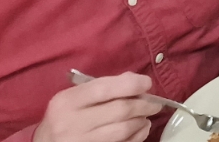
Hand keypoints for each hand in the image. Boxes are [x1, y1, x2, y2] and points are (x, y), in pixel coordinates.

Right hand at [33, 74, 161, 141]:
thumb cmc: (64, 117)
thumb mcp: (73, 99)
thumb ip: (102, 87)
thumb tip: (135, 81)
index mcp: (67, 102)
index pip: (104, 89)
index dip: (131, 85)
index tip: (147, 83)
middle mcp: (72, 123)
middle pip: (120, 110)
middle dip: (144, 104)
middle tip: (154, 103)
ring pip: (124, 129)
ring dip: (141, 121)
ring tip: (145, 117)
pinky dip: (138, 136)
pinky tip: (140, 130)